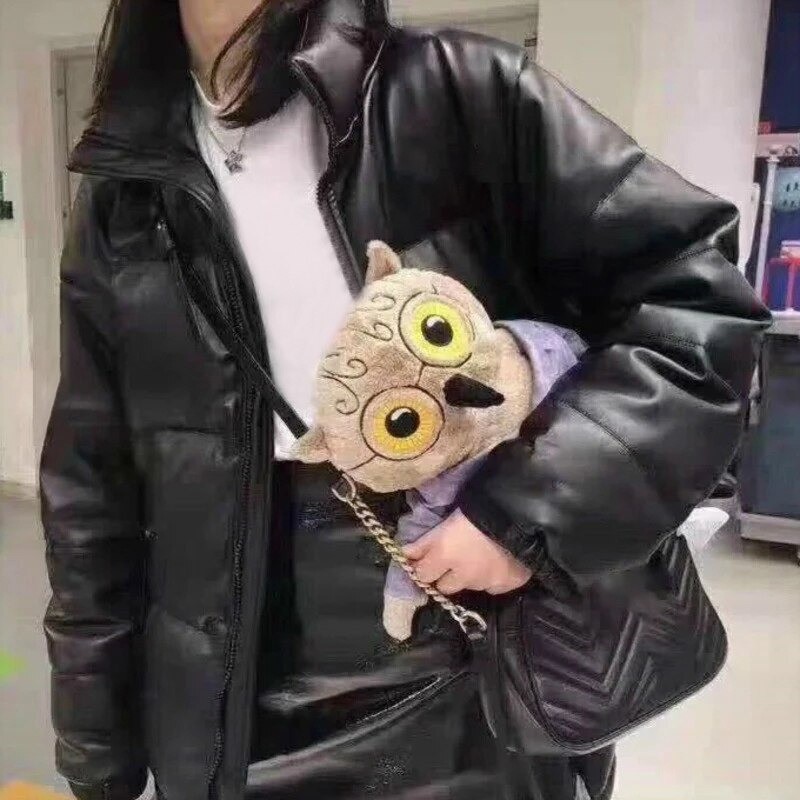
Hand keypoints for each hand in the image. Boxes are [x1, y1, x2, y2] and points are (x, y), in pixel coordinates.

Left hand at [403, 510, 532, 595]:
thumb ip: (426, 542)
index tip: (423, 562)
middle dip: (444, 576)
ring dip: (468, 577)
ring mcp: (487, 583)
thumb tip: (405, 554)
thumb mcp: (448, 520)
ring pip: (469, 586)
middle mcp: (464, 575)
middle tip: (451, 561)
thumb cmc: (481, 507)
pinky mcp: (508, 585)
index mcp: (445, 555)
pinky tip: (496, 563)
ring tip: (477, 558)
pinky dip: (491, 578)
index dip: (422, 568)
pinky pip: (492, 587)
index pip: (422, 575)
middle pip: (444, 587)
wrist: (524, 514)